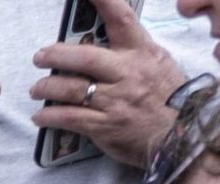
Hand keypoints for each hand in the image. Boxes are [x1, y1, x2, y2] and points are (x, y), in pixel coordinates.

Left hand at [29, 0, 185, 166]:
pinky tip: (41, 117)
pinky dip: (50, 117)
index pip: (121, 19)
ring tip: (37, 89)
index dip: (103, 1)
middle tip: (40, 57)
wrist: (181, 135)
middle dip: (56, 55)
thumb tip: (104, 36)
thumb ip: (132, 49)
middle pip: (84, 58)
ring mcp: (116, 101)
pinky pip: (70, 118)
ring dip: (47, 88)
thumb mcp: (157, 63)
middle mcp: (128, 74)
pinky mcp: (106, 127)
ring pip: (72, 89)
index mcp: (142, 52)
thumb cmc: (168, 97)